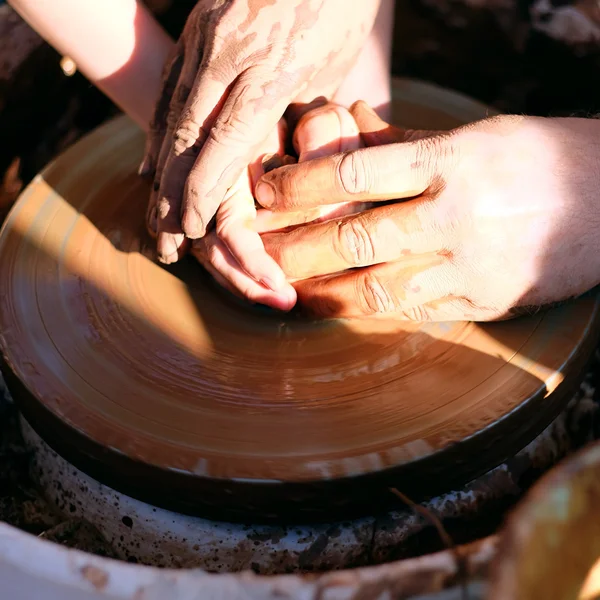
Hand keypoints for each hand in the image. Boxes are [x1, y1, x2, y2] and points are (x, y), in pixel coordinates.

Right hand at [140, 0, 379, 273]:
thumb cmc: (338, 4)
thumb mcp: (331, 67)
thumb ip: (297, 116)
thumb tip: (274, 166)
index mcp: (272, 68)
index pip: (225, 143)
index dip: (204, 192)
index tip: (191, 229)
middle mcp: (228, 53)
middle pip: (186, 137)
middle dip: (172, 194)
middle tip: (165, 238)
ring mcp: (205, 36)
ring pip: (169, 115)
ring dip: (160, 170)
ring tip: (155, 211)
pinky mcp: (194, 26)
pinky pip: (168, 87)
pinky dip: (158, 130)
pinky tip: (153, 163)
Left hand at [255, 106, 599, 319]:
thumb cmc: (534, 159)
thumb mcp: (471, 138)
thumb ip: (402, 143)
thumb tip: (342, 126)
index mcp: (450, 161)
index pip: (354, 173)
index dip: (299, 185)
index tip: (264, 193)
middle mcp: (456, 215)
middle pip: (354, 239)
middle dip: (297, 250)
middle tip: (261, 254)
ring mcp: (470, 266)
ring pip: (376, 290)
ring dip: (324, 294)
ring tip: (292, 290)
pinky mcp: (482, 302)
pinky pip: (410, 313)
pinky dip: (368, 311)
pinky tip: (341, 306)